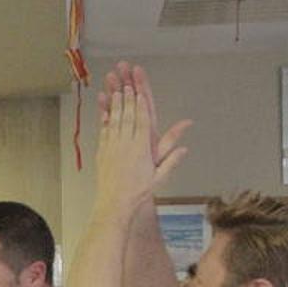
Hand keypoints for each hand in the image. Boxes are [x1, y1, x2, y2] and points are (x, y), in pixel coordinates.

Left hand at [95, 77, 184, 211]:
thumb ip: (172, 158)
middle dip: (126, 97)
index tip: (138, 91)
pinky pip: (104, 131)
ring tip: (115, 90)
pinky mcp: (102, 152)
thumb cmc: (138, 191)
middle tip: (126, 82)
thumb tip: (185, 147)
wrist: (115, 204)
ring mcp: (112, 147)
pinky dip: (105, 119)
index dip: (139, 104)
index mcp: (141, 148)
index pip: (141, 121)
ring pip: (114, 120)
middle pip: (127, 116)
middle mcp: (125, 144)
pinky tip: (105, 109)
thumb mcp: (160, 176)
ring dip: (115, 104)